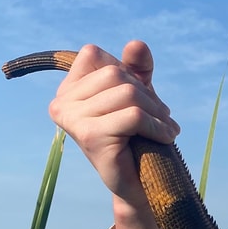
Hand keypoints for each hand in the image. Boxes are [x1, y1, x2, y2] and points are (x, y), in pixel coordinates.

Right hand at [48, 41, 179, 206]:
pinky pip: (134, 116)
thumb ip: (136, 68)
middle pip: (115, 74)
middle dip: (147, 94)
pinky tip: (165, 138)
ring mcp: (73, 120)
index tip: (139, 98)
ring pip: (127, 94)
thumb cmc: (137, 137)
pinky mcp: (91, 137)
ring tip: (165, 128)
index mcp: (67, 90)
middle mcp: (61, 103)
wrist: (140, 184)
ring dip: (157, 112)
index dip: (125, 71)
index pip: (94, 55)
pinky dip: (157, 126)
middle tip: (161, 117)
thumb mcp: (138, 95)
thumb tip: (136, 43)